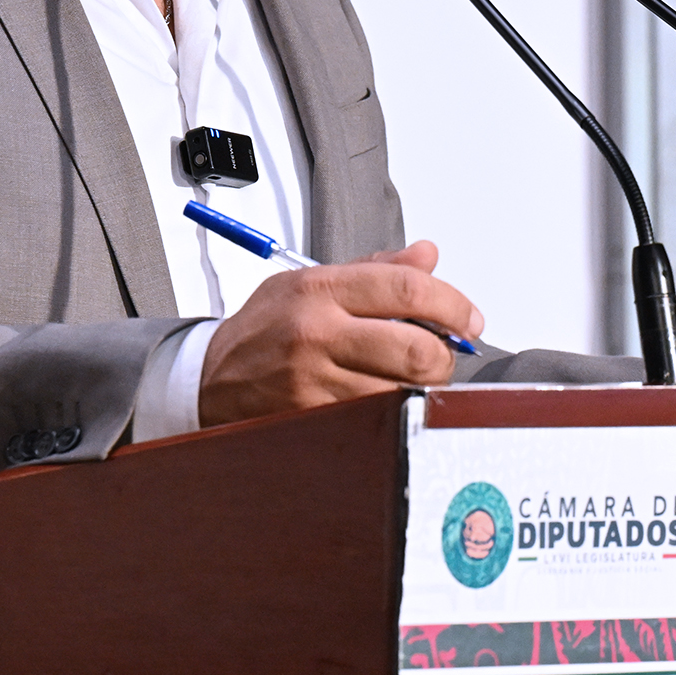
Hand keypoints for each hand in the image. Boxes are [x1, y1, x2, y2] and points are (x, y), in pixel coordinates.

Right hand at [197, 240, 485, 424]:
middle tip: (446, 354)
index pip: (407, 289)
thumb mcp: (310, 280)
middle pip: (414, 347)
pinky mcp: (310, 418)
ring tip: (415, 377)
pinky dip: (393, 410)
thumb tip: (428, 255)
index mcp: (322, 289)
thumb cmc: (264, 327)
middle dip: (446, 354)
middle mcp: (317, 333)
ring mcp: (312, 381)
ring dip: (422, 388)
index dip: (453, 304)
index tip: (469, 318)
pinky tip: (388, 398)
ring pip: (400, 390)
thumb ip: (375, 270)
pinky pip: (373, 419)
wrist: (206, 378)